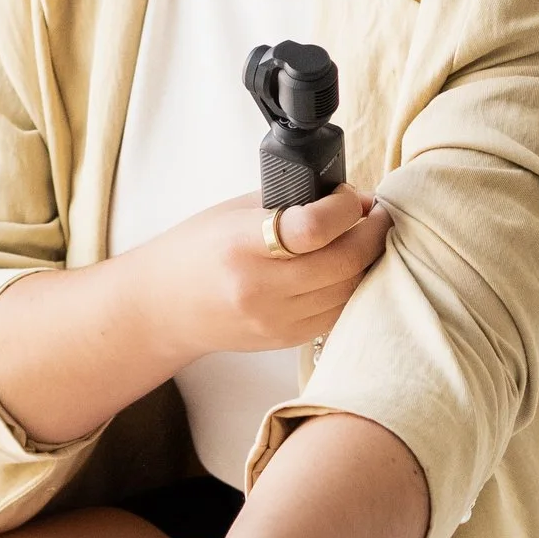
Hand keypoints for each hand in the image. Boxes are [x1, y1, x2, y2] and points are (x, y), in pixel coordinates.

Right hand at [143, 185, 389, 361]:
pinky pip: (339, 312)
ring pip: (349, 291)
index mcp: (241, 246)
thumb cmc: (197, 251)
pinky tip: (347, 268)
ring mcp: (275, 320)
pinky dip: (352, 287)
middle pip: (344, 263)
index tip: (351, 198)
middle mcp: (259, 289)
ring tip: (364, 238)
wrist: (163, 307)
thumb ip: (293, 202)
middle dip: (372, 233)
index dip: (346, 209)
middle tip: (375, 215)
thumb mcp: (235, 212)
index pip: (313, 228)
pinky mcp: (286, 339)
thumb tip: (355, 200)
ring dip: (368, 261)